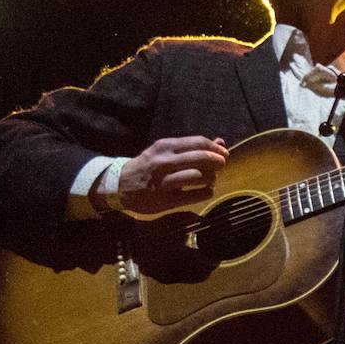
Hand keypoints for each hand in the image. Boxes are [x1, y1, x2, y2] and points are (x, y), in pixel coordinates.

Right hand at [101, 136, 229, 212]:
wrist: (120, 185)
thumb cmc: (149, 166)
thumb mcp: (165, 151)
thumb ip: (192, 147)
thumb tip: (220, 143)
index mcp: (164, 147)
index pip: (198, 142)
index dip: (215, 149)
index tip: (224, 154)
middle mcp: (163, 162)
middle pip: (201, 158)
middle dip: (218, 162)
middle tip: (221, 165)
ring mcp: (163, 182)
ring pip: (199, 177)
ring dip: (211, 178)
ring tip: (210, 179)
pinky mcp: (165, 200)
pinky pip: (195, 195)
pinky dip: (206, 192)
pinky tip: (206, 191)